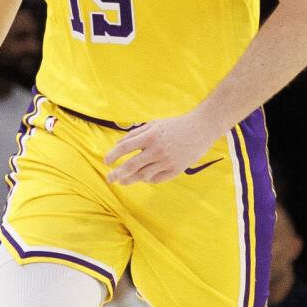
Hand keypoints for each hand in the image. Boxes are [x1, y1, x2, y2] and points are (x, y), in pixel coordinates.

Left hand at [106, 112, 221, 184]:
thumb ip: (135, 134)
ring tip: (122, 182)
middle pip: (131, 166)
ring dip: (130, 180)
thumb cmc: (175, 125)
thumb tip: (118, 145)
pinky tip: (142, 179)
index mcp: (150, 136)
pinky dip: (147, 180)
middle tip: (109, 179)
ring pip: (143, 175)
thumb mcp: (154, 124)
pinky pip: (157, 179)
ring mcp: (167, 161)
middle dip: (117, 174)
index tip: (106, 161)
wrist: (201, 129)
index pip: (125, 148)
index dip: (113, 155)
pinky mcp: (176, 170)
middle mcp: (157, 150)